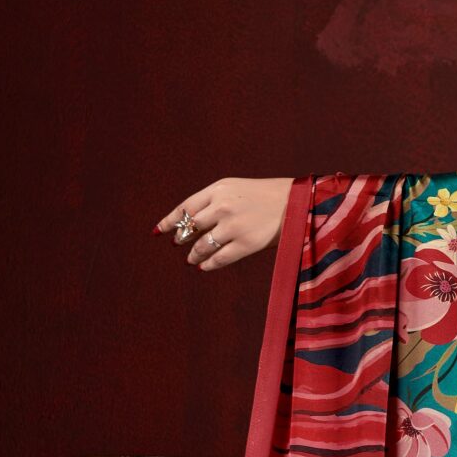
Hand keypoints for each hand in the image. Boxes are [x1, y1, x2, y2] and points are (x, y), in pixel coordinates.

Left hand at [154, 178, 292, 270]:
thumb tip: (192, 224)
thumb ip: (214, 201)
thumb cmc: (267, 195)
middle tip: (178, 244)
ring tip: (191, 259)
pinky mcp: (246, 244)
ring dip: (193, 255)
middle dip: (182, 239)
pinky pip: (219, 258)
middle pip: (191, 228)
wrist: (297, 203)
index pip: (185, 207)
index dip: (170, 221)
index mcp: (219, 189)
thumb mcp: (237, 188)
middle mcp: (222, 206)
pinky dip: (208, 264)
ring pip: (202, 246)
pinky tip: (204, 267)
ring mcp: (233, 226)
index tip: (159, 231)